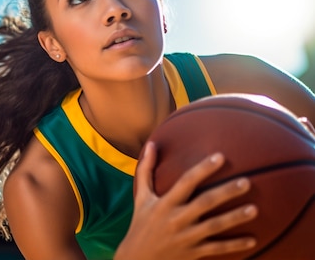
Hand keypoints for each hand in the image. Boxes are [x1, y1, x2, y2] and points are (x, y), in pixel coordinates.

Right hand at [115, 142, 257, 259]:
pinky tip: (252, 240)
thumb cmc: (141, 223)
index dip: (203, 169)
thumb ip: (145, 170)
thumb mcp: (141, 197)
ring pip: (214, 226)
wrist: (137, 258)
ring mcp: (186, 237)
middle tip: (246, 182)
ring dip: (235, 218)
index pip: (186, 182)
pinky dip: (234, 245)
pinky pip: (217, 249)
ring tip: (255, 209)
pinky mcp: (193, 253)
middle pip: (205, 203)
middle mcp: (176, 219)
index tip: (220, 157)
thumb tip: (151, 144)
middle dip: (226, 192)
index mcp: (165, 203)